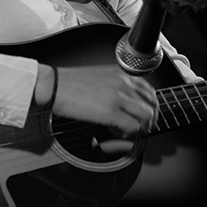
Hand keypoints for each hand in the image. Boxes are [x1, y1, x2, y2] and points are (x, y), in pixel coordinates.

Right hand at [33, 64, 157, 137]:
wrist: (54, 86)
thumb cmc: (71, 83)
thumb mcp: (101, 77)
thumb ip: (117, 85)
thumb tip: (125, 102)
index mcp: (122, 73)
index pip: (149, 90)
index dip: (150, 106)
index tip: (145, 114)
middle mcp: (124, 83)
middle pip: (152, 104)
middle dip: (150, 119)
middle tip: (142, 127)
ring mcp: (119, 97)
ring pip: (146, 116)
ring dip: (141, 126)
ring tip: (129, 130)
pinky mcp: (111, 111)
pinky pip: (132, 126)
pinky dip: (128, 133)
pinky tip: (116, 131)